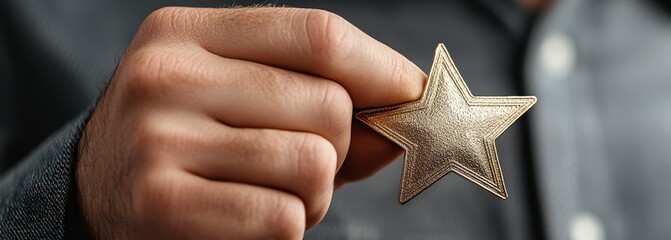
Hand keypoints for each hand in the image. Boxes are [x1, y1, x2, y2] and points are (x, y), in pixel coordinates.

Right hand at [77, 7, 424, 238]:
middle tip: (305, 164)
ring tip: (272, 194)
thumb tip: (405, 119)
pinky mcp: (161, 205)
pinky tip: (248, 220)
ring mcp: (160, 140)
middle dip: (339, 147)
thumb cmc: (187, 142)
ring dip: (315, 194)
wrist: (92, 197)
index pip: (316, 34)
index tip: (412, 94)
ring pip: (312, 163)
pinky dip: (287, 227)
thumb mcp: (238, 97)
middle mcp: (168, 76)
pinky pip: (282, 218)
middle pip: (327, 104)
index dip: (381, 68)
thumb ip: (321, 101)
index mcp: (189, 33)